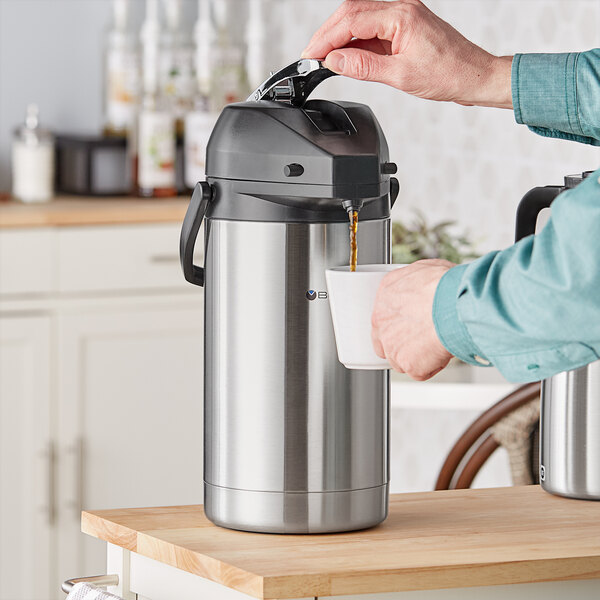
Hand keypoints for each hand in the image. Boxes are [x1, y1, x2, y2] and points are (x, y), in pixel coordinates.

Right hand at [302, 0, 512, 107]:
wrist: (473, 76)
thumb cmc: (448, 73)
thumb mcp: (400, 75)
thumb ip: (363, 66)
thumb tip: (335, 61)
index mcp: (401, 15)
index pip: (351, 21)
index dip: (326, 38)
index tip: (310, 55)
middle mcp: (401, 8)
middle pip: (352, 12)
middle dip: (328, 34)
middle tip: (311, 56)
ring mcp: (402, 15)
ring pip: (360, 19)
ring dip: (340, 37)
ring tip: (324, 58)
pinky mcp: (403, 26)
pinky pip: (372, 29)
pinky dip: (355, 42)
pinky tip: (346, 56)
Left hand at [371, 259, 453, 380]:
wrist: (454, 304)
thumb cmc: (445, 285)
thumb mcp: (425, 270)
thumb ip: (416, 284)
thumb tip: (423, 286)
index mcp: (384, 296)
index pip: (382, 318)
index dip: (398, 324)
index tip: (412, 325)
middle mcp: (382, 323)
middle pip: (386, 343)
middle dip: (402, 345)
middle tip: (423, 339)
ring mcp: (393, 346)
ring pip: (401, 360)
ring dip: (417, 357)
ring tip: (437, 344)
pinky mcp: (409, 365)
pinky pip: (420, 372)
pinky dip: (433, 366)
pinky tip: (443, 351)